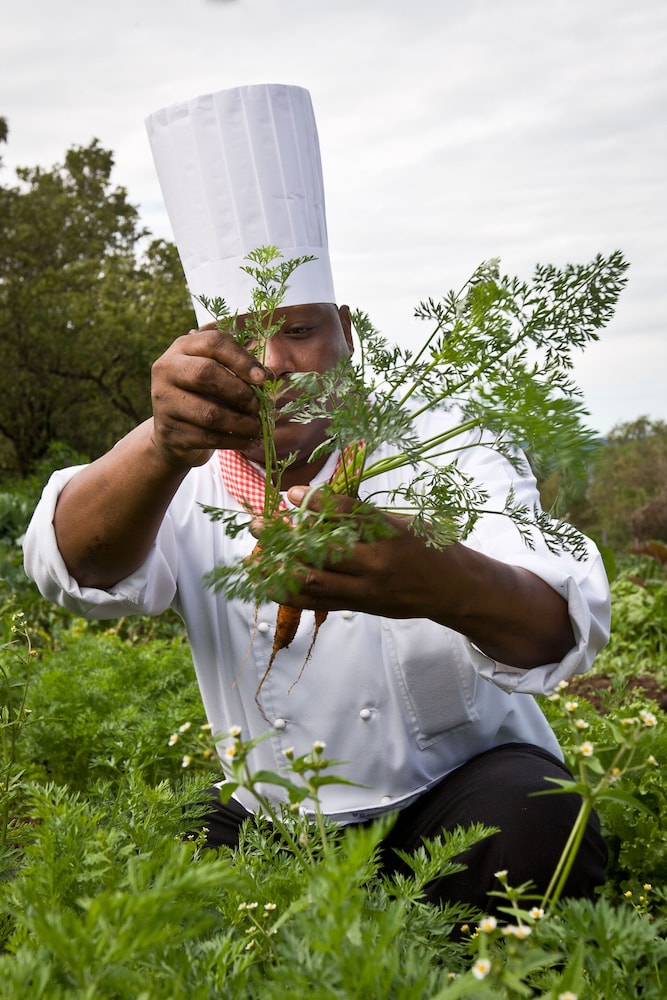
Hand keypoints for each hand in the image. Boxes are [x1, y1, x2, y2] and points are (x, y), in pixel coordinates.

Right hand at [150, 322, 267, 467]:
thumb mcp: (216, 373)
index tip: (263, 378)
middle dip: (240, 391)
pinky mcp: (169, 431)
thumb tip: (268, 376)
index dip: (242, 359)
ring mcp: (164, 402)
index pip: (213, 342)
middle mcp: (166, 370)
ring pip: (209, 413)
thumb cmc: (203, 395)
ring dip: (242, 422)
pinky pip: (208, 437)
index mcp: (182, 347)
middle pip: (206, 373)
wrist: (173, 433)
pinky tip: (249, 440)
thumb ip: (237, 368)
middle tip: (258, 405)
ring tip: (257, 426)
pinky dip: (235, 441)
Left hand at [276, 486, 574, 668]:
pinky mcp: (362, 607)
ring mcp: (368, 590)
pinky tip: (270, 583)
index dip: (316, 502)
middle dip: (286, 539)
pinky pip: (319, 603)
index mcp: (393, 534)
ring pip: (314, 583)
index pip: (349, 514)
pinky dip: (292, 593)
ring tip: (255, 557)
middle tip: (260, 524)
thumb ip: (365, 518)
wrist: (456, 591)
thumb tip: (320, 503)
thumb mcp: (404, 522)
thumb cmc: (431, 548)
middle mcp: (379, 564)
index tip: (290, 493)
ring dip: (279, 569)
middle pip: (322, 552)